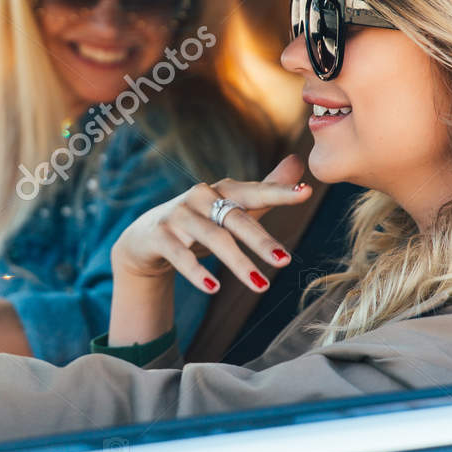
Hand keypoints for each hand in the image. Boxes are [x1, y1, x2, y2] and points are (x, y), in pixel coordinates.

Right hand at [110, 154, 312, 293]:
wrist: (145, 239)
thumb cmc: (198, 223)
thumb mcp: (232, 208)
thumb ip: (265, 189)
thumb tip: (298, 162)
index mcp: (223, 191)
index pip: (255, 191)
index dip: (280, 192)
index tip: (306, 193)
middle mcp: (201, 197)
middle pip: (236, 218)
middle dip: (261, 240)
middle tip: (285, 260)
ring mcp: (178, 215)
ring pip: (213, 238)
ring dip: (238, 263)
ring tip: (260, 285)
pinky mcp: (159, 236)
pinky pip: (180, 254)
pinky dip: (197, 272)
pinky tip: (213, 289)